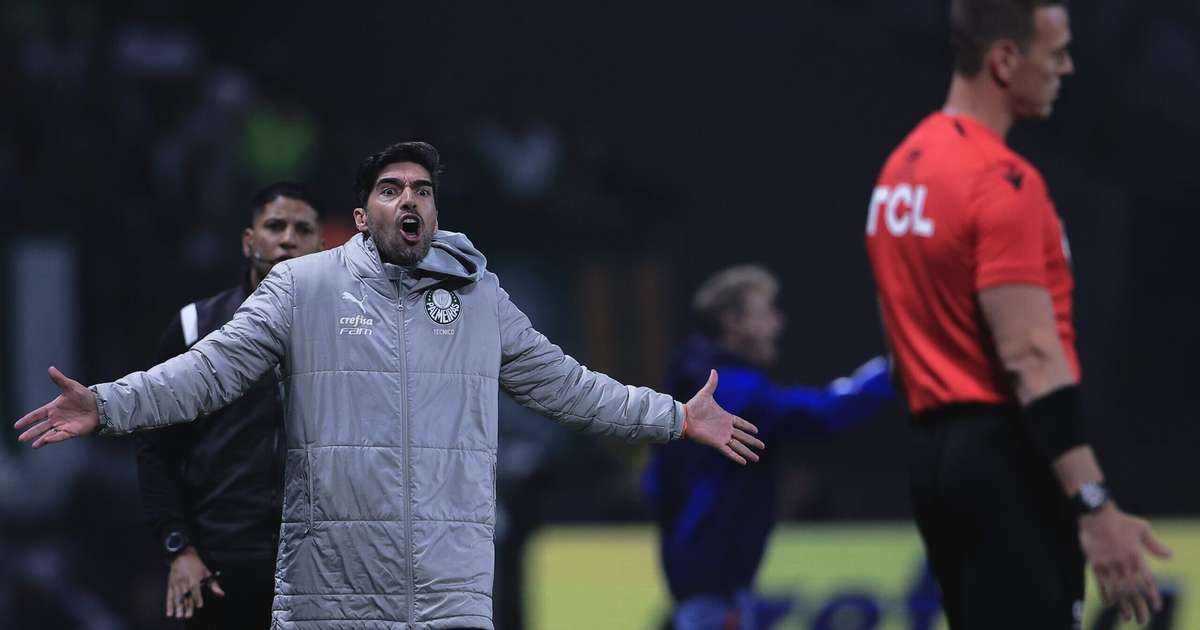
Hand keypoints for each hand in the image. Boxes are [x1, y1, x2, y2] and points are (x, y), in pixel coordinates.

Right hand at [13, 367, 99, 447]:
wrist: (99, 405)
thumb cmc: (85, 396)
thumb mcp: (71, 386)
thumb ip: (60, 379)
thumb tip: (51, 368)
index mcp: (53, 408)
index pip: (36, 414)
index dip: (27, 420)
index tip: (17, 425)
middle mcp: (56, 418)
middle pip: (40, 427)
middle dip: (30, 433)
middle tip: (20, 439)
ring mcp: (63, 425)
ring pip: (48, 434)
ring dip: (41, 439)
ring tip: (33, 445)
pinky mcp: (71, 431)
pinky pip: (60, 435)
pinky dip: (54, 438)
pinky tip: (47, 441)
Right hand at [166, 547, 224, 618]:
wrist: (181, 555)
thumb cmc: (196, 565)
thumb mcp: (207, 572)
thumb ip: (213, 584)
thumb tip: (221, 593)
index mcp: (194, 579)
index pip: (195, 590)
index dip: (197, 597)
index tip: (199, 605)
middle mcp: (184, 583)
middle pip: (185, 596)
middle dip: (187, 606)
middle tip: (188, 615)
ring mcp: (176, 584)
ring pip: (177, 597)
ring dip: (178, 607)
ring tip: (179, 615)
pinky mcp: (170, 585)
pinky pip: (169, 596)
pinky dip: (169, 605)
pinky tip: (170, 612)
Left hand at [684, 369, 764, 464]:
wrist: (684, 417)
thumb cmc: (694, 406)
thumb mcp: (705, 394)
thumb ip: (712, 383)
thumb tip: (714, 370)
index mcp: (725, 417)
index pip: (740, 423)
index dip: (748, 427)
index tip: (757, 431)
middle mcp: (725, 428)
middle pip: (743, 437)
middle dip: (753, 442)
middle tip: (763, 447)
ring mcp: (722, 436)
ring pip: (738, 446)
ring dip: (748, 452)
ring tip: (757, 458)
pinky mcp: (716, 443)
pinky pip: (728, 451)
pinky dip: (736, 456)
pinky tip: (744, 462)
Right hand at [1079, 504, 1171, 624]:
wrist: (1096, 515)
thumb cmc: (1120, 520)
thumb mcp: (1142, 528)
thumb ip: (1155, 544)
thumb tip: (1170, 556)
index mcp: (1136, 556)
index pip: (1147, 581)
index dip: (1152, 596)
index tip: (1156, 606)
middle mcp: (1123, 563)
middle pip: (1133, 591)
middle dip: (1139, 607)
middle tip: (1143, 620)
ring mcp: (1108, 565)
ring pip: (1117, 591)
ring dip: (1123, 606)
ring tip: (1127, 618)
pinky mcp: (1095, 564)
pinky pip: (1101, 584)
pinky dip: (1106, 596)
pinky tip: (1110, 605)